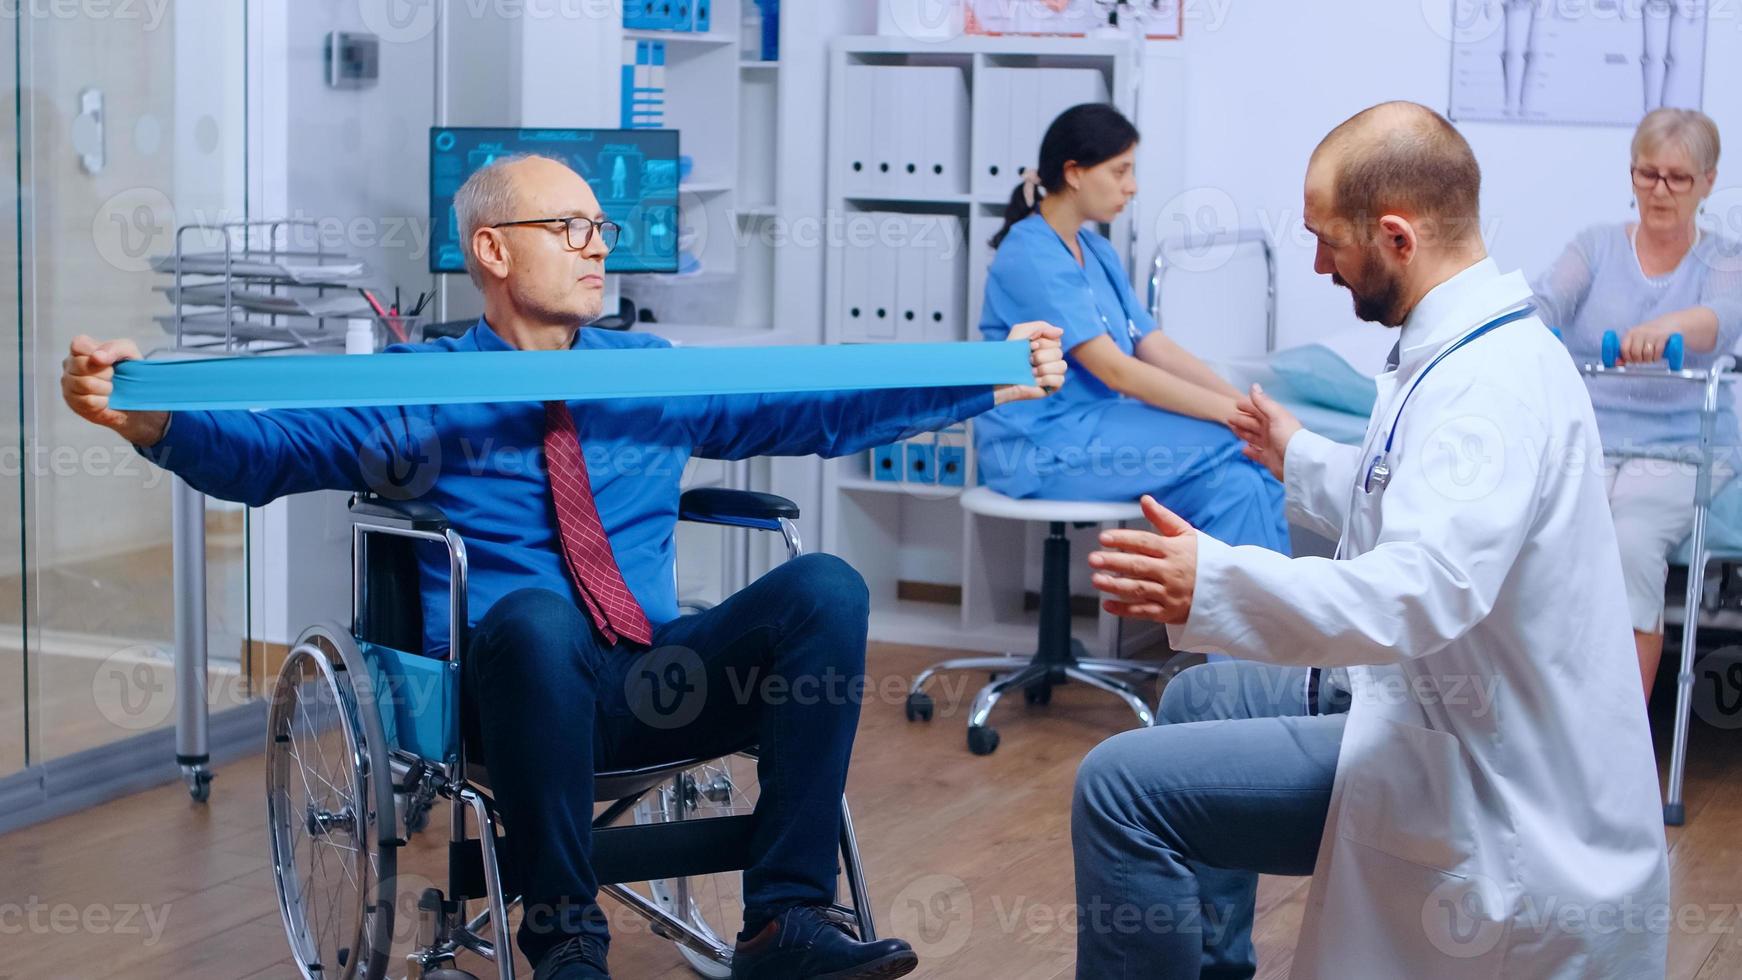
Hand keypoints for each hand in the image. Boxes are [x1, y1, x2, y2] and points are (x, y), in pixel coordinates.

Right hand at [61, 335, 168, 446]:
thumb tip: (97, 357)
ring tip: (110, 388)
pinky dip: (103, 401)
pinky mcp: (73, 403)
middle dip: (106, 373)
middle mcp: (70, 365)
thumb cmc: (128, 370)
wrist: (135, 397)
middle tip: (113, 376)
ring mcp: (69, 385)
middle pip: (83, 366)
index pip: (78, 345)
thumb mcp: (128, 352)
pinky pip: (88, 401)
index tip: (110, 361)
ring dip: (106, 388)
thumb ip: (114, 348)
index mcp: (80, 349)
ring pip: (86, 384)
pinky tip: (106, 399)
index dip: (97, 353)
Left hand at [994, 321, 1067, 404]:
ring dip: (1043, 368)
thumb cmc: (1008, 354)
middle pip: (1059, 353)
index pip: (1056, 340)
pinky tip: (1035, 381)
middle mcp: (1051, 359)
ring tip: (1030, 372)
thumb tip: (1061, 332)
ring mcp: (1053, 373)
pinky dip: (1046, 379)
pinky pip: (1060, 380)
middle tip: (1027, 361)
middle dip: (1040, 356)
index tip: (1030, 346)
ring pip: (1062, 366)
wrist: (999, 375)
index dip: (1043, 343)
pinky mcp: (1052, 387)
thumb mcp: (1021, 332)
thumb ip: (1041, 326)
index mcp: (1046, 346)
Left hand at [1088, 495, 1197, 624]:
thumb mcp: (1187, 534)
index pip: (1145, 542)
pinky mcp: (1168, 612)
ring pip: (1139, 589)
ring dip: (1115, 585)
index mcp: (1174, 551)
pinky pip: (1144, 612)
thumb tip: (1145, 500)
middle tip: (1094, 559)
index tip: (1105, 538)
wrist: (1225, 588)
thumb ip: (1163, 518)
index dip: (1123, 539)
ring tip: (1097, 579)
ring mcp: (1169, 593)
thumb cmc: (1203, 559)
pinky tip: (1108, 604)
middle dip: (1114, 562)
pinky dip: (1125, 610)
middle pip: (1138, 566)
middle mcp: (1171, 572)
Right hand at [1229, 383, 1300, 481]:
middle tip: (1228, 418)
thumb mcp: (1275, 416)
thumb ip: (1263, 402)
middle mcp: (1272, 431)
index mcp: (1274, 419)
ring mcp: (1269, 445)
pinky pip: (1256, 454)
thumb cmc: (1287, 435)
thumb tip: (1254, 386)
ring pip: (1253, 437)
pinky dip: (1249, 451)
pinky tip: (1243, 449)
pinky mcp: (1267, 458)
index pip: (1259, 410)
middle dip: (1242, 420)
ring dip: (1243, 433)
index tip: (1236, 404)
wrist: (1296, 461)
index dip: (1248, 406)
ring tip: (1232, 429)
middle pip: (1253, 423)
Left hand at [1618, 322, 1675, 364]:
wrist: (1669, 323)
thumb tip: (1618, 363)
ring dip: (1648, 360)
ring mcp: (1652, 334)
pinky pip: (1658, 351)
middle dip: (1639, 360)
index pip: (1624, 348)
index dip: (1627, 358)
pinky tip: (1656, 357)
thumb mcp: (1637, 340)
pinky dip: (1656, 357)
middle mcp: (1640, 332)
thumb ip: (1628, 350)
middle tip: (1642, 360)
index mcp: (1630, 333)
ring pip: (1647, 353)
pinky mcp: (1663, 336)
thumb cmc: (1649, 335)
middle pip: (1635, 352)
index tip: (1631, 360)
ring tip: (1650, 359)